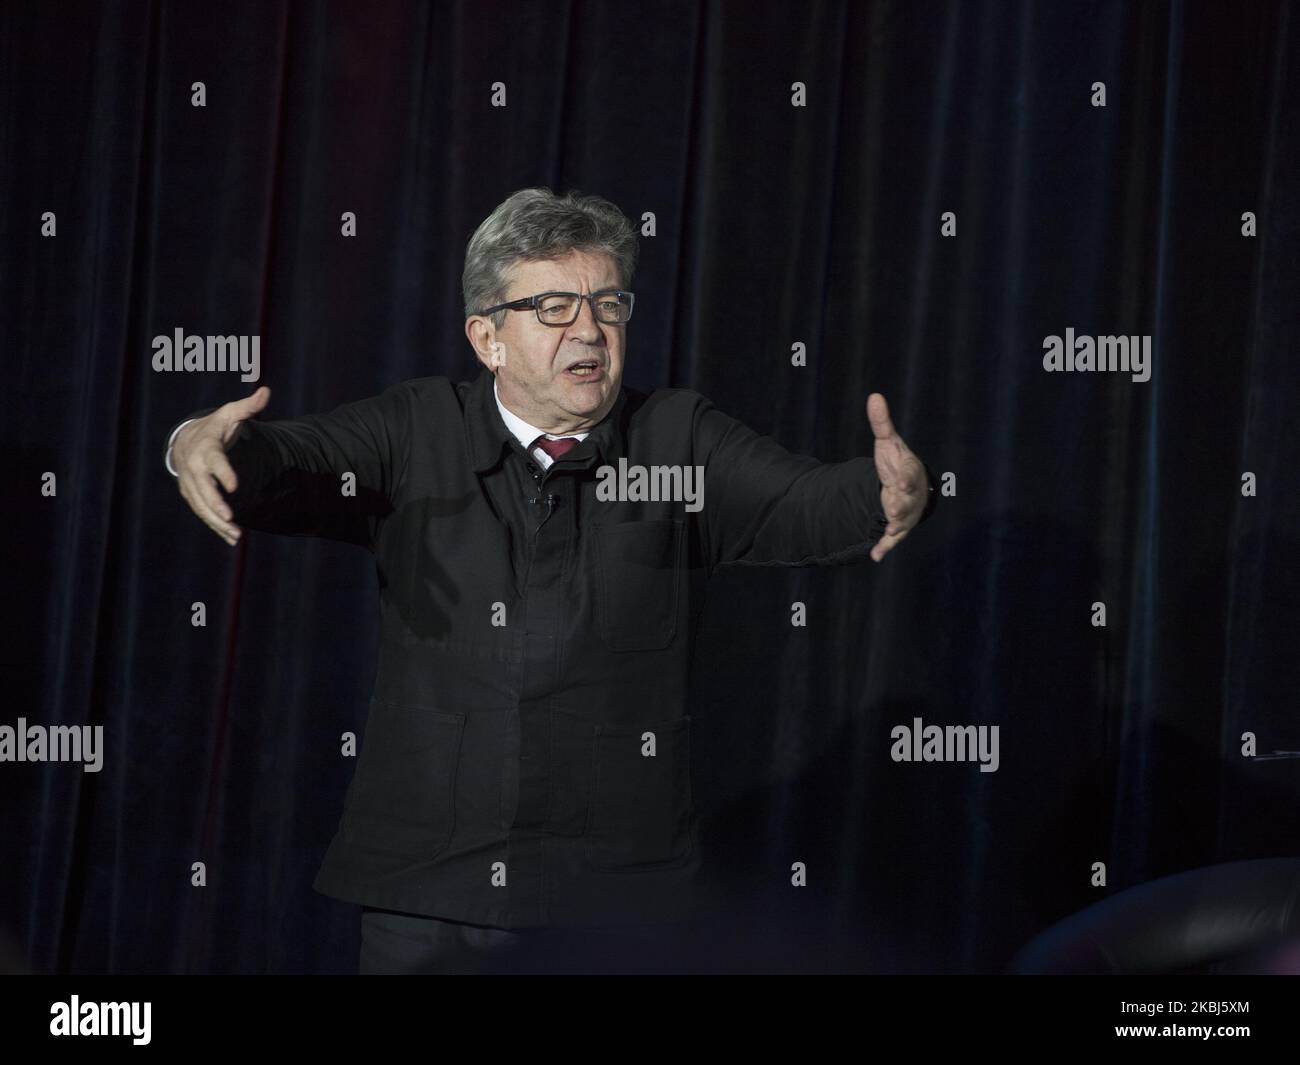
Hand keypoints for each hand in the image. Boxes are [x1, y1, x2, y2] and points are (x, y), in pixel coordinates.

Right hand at [173, 386, 270, 544]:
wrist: (185, 440)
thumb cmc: (214, 427)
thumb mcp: (229, 414)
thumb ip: (248, 407)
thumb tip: (266, 391)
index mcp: (205, 448)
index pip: (214, 461)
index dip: (223, 473)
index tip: (234, 485)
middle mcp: (194, 468)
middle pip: (203, 489)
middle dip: (215, 504)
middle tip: (230, 518)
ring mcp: (190, 483)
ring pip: (201, 505)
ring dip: (217, 521)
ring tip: (236, 535)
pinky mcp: (191, 495)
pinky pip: (201, 512)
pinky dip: (214, 525)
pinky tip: (231, 538)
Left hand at [866, 392, 927, 561]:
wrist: (909, 487)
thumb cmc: (898, 463)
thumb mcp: (889, 443)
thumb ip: (881, 423)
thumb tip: (874, 396)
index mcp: (910, 473)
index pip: (909, 475)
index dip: (905, 478)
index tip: (899, 480)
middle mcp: (911, 495)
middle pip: (907, 501)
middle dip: (900, 505)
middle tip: (893, 509)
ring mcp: (906, 513)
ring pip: (902, 522)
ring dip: (895, 527)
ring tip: (887, 532)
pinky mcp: (897, 527)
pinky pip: (892, 539)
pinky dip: (884, 548)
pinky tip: (875, 557)